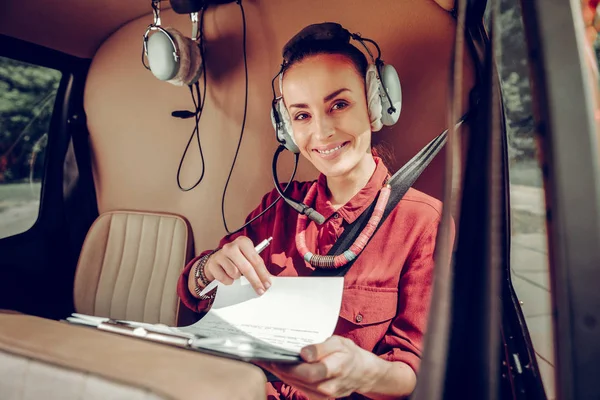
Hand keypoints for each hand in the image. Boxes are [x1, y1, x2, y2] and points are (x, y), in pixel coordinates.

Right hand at [205, 236, 271, 294]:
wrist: (215, 261)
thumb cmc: (235, 259)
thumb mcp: (248, 258)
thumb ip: (258, 267)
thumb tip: (269, 279)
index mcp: (243, 242)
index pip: (256, 260)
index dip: (263, 274)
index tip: (267, 284)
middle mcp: (231, 246)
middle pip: (246, 268)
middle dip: (255, 281)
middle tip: (260, 290)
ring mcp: (221, 254)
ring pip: (234, 273)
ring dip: (237, 277)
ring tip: (236, 274)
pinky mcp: (212, 264)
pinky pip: (224, 278)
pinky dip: (228, 280)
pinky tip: (227, 275)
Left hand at [259, 336, 382, 398]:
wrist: (362, 373)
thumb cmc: (349, 354)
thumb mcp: (339, 343)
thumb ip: (321, 348)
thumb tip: (303, 353)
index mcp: (335, 369)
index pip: (308, 371)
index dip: (289, 365)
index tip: (273, 356)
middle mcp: (328, 386)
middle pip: (298, 379)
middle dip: (278, 368)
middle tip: (261, 355)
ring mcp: (323, 394)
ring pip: (296, 384)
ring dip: (280, 373)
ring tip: (266, 360)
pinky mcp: (318, 396)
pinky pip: (299, 387)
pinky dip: (287, 378)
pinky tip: (279, 369)